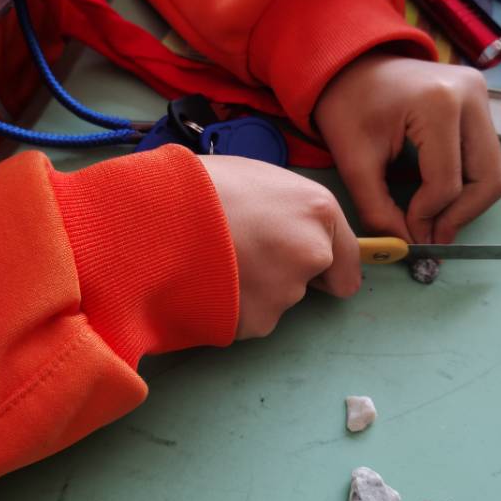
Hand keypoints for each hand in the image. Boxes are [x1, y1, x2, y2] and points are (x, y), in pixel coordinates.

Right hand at [200, 155, 359, 339]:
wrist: (153, 216)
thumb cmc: (198, 185)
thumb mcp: (255, 178)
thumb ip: (285, 209)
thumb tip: (283, 225)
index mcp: (318, 210)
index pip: (346, 262)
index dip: (324, 266)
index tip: (305, 267)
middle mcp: (312, 253)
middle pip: (307, 281)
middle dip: (281, 274)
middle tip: (240, 254)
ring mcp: (285, 292)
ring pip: (273, 300)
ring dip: (250, 289)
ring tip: (212, 261)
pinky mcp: (255, 321)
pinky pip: (245, 318)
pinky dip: (228, 308)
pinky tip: (204, 283)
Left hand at [314, 52, 500, 243]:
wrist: (350, 66)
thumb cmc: (347, 108)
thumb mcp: (353, 163)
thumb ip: (378, 209)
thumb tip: (406, 245)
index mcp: (437, 103)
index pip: (448, 181)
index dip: (428, 216)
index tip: (408, 233)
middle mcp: (471, 95)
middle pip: (488, 178)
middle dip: (459, 215)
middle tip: (431, 236)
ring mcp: (481, 95)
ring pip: (494, 171)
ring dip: (467, 203)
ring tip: (434, 219)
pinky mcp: (481, 102)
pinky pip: (487, 157)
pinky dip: (468, 183)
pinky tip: (439, 194)